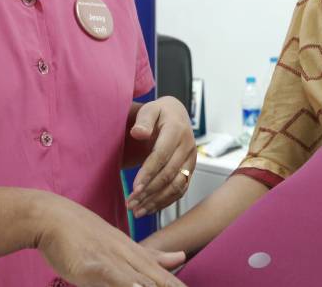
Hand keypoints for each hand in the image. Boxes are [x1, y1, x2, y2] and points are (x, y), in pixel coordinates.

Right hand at [37, 195, 186, 286]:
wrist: (53, 217)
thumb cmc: (84, 235)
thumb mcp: (123, 245)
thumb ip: (152, 255)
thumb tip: (182, 257)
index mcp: (137, 254)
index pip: (165, 277)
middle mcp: (128, 257)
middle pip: (159, 280)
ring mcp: (111, 259)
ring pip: (140, 279)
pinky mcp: (91, 264)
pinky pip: (112, 274)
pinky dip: (125, 282)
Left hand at [126, 97, 196, 217]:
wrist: (177, 115)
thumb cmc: (159, 114)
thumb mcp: (150, 110)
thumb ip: (143, 120)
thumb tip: (138, 133)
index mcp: (177, 130)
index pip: (161, 155)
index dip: (148, 173)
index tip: (134, 188)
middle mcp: (188, 146)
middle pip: (169, 174)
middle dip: (149, 191)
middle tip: (130, 203)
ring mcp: (191, 160)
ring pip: (176, 186)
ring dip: (157, 200)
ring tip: (137, 211)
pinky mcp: (190, 170)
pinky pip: (180, 190)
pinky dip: (165, 202)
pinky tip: (149, 208)